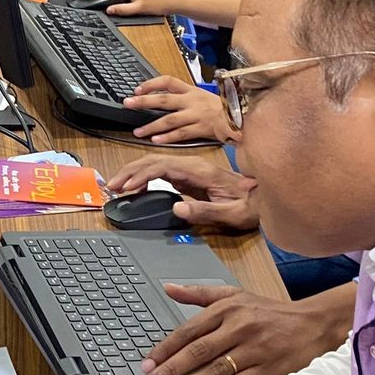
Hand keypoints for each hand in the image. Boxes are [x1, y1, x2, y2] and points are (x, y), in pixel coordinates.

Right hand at [105, 155, 258, 232]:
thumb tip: (177, 208)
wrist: (262, 198)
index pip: (163, 165)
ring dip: (133, 172)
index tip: (127, 187)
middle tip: (112, 186)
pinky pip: (160, 171)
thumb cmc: (249, 206)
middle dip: (130, 172)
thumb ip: (205, 210)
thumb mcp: (231, 213)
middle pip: (153, 160)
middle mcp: (193, 165)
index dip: (142, 175)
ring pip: (154, 163)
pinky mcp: (188, 175)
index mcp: (200, 171)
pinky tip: (135, 187)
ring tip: (117, 185)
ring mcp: (190, 169)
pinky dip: (143, 177)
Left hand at [122, 74, 234, 144]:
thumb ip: (187, 100)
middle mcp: (193, 101)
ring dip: (152, 126)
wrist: (244, 118)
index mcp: (192, 91)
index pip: (168, 81)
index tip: (137, 89)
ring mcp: (197, 114)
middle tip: (128, 104)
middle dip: (144, 102)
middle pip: (164, 99)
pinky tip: (156, 141)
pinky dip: (168, 138)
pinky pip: (182, 134)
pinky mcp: (202, 128)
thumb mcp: (205, 98)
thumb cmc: (225, 109)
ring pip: (170, 120)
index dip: (151, 83)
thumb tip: (166, 101)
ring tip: (138, 131)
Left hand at [142, 285, 347, 374]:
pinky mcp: (269, 371)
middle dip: (171, 370)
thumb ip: (199, 294)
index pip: (188, 331)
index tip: (146, 365)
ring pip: (216, 370)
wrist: (313, 324)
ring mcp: (255, 351)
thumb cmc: (268, 312)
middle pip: (198, 352)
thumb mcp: (235, 295)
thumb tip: (167, 287)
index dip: (165, 349)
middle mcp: (239, 327)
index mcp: (227, 309)